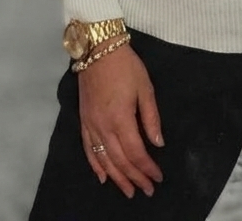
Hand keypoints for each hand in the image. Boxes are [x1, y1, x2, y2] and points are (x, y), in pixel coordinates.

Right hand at [78, 40, 164, 197]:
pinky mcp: (83, 121)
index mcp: (121, 119)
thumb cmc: (126, 66)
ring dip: (117, 178)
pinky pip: (88, 149)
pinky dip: (95, 166)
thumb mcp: (145, 88)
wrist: (98, 50)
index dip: (147, 168)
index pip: (136, 152)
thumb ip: (151, 118)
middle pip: (120, 160)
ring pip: (104, 160)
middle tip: (146, 190)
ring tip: (128, 191)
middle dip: (134, 178)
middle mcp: (103, 127)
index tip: (157, 177)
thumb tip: (158, 143)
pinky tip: (103, 176)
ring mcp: (91, 125)